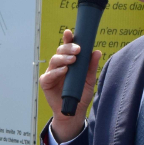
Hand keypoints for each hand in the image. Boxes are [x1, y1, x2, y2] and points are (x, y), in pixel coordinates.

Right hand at [39, 29, 102, 143]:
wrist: (73, 112)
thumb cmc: (80, 94)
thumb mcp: (89, 80)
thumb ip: (91, 66)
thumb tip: (97, 52)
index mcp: (68, 61)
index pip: (67, 47)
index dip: (68, 39)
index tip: (70, 33)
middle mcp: (59, 65)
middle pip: (60, 51)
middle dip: (68, 48)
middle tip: (78, 50)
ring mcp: (51, 73)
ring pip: (54, 60)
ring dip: (63, 58)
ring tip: (72, 60)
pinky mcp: (46, 82)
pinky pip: (49, 74)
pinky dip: (57, 72)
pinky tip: (64, 70)